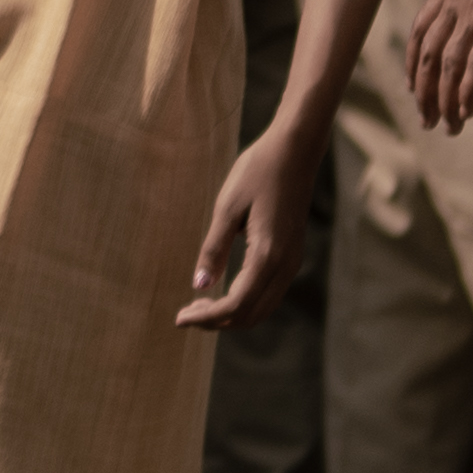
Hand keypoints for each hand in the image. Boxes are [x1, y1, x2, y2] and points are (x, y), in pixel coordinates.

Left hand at [178, 124, 316, 328]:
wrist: (294, 150)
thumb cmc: (256, 172)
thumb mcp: (227, 208)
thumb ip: (214, 249)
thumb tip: (199, 286)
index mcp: (268, 256)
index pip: (236, 305)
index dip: (207, 318)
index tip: (179, 318)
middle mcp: (285, 266)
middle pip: (251, 314)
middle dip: (217, 321)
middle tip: (185, 313)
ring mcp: (292, 261)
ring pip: (262, 307)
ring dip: (231, 314)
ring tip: (199, 305)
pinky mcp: (292, 254)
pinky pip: (269, 292)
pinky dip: (245, 301)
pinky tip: (223, 290)